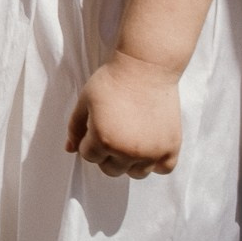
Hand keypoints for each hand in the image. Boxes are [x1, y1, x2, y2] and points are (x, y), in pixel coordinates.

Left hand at [66, 53, 183, 177]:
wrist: (145, 67)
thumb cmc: (112, 80)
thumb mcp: (84, 101)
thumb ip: (75, 127)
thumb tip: (69, 149)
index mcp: (103, 140)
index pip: (89, 157)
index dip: (88, 142)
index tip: (96, 127)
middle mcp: (127, 151)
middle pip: (111, 169)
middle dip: (106, 154)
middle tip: (113, 133)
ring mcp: (151, 151)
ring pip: (136, 173)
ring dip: (130, 162)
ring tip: (130, 139)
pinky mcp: (171, 147)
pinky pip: (163, 169)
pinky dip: (156, 162)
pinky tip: (149, 146)